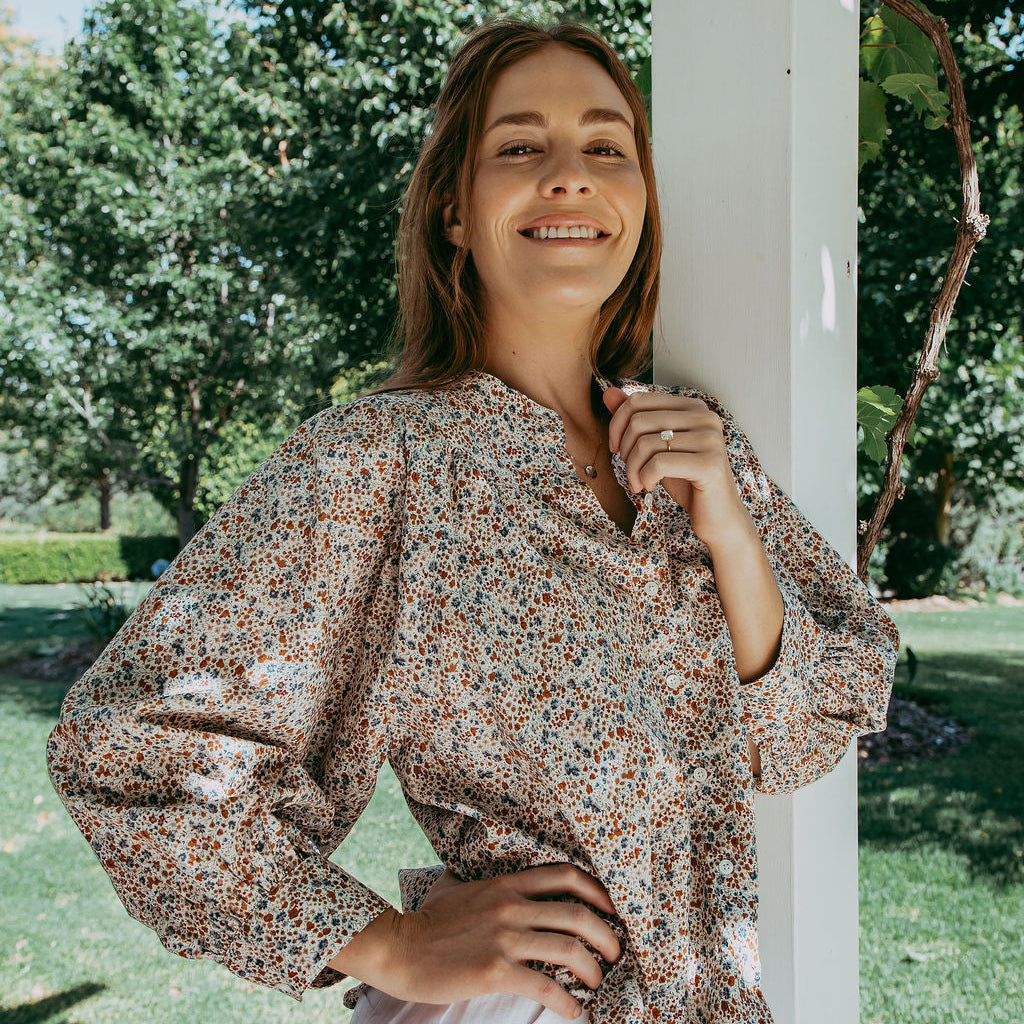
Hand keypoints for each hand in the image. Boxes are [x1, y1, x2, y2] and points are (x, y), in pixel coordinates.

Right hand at [360, 863, 620, 1019]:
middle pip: (578, 914)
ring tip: (598, 982)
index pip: (567, 876)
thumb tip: (518, 895)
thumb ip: (497, 890)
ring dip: (594, 969)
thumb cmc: (431, 922)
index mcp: (507, 884)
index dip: (598, 892)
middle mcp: (511, 906)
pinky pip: (546, 987)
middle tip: (615, 952)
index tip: (612, 909)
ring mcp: (505, 938)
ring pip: (570, 949)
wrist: (398, 946)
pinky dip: (569, 1003)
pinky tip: (575, 1013)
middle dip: (607, 935)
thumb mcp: (468, 890)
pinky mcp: (496, 971)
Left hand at [603, 387, 752, 550]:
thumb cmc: (687, 481)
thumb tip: (609, 393)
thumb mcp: (657, 448)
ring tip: (638, 482)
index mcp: (693, 407)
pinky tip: (648, 487)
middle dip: (625, 450)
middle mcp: (705, 417)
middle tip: (631, 471)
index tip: (617, 449)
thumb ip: (636, 419)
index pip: (639, 400)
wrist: (717, 516)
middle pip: (639, 421)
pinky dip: (645, 478)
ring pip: (646, 444)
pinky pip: (659, 464)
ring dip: (633, 469)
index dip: (617, 424)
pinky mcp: (709, 464)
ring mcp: (710, 439)